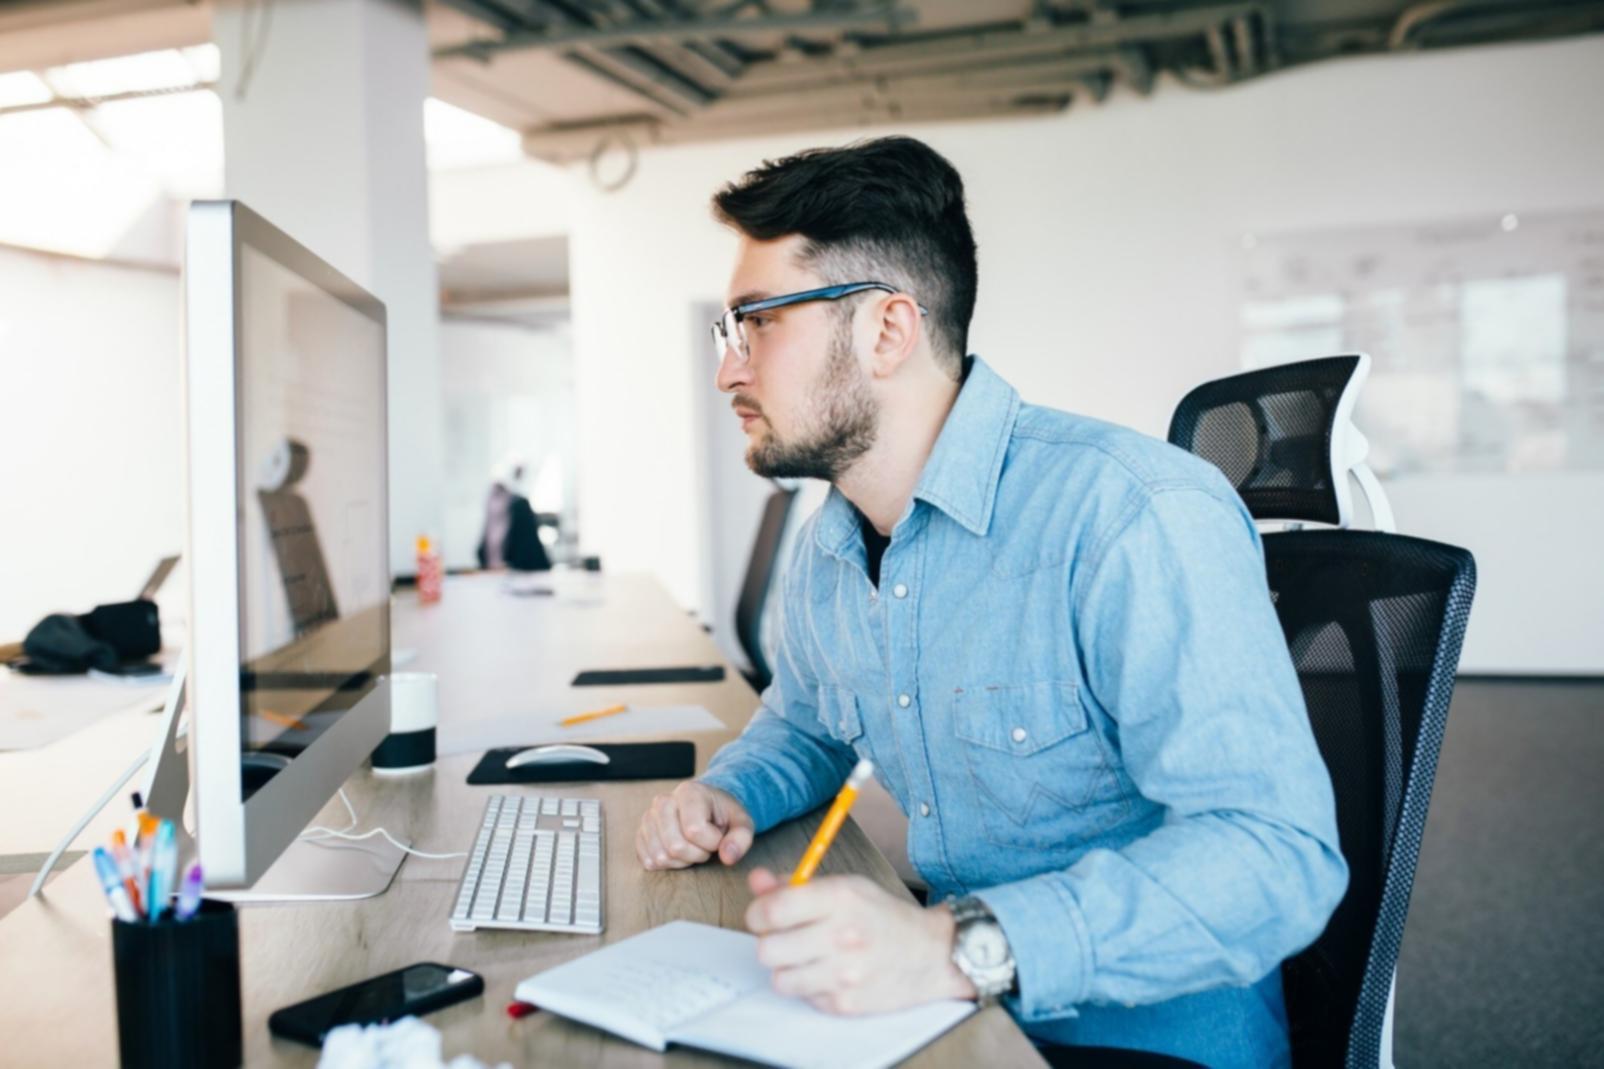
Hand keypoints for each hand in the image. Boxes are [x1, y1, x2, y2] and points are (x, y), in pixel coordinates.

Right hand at [636, 781, 753, 869]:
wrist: (707, 809)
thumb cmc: (724, 815)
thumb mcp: (741, 822)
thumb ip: (741, 838)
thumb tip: (728, 857)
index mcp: (688, 792)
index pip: (694, 830)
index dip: (711, 842)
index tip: (718, 836)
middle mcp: (663, 801)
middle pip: (675, 846)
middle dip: (697, 854)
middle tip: (705, 845)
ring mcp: (648, 818)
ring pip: (660, 856)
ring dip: (682, 861)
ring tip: (692, 847)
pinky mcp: (640, 834)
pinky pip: (648, 861)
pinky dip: (667, 865)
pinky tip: (679, 854)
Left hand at [744, 868, 976, 1014]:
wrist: (931, 954)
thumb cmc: (884, 917)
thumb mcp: (845, 887)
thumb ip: (796, 884)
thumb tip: (756, 881)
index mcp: (840, 899)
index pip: (772, 910)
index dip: (756, 914)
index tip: (762, 916)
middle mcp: (842, 936)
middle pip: (768, 949)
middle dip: (770, 943)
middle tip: (784, 938)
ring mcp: (844, 974)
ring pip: (780, 978)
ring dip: (787, 969)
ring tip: (806, 958)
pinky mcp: (845, 1004)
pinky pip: (803, 997)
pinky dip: (809, 987)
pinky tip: (828, 974)